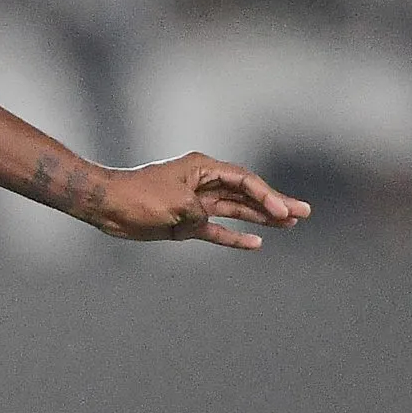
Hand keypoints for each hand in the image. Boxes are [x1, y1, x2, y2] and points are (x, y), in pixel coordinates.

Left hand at [88, 153, 308, 249]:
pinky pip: (217, 230)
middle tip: (303, 212)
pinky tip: (256, 243)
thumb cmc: (138, 196)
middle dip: (274, 203)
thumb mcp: (174, 201)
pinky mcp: (186, 223)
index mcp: (203, 169)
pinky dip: (234, 237)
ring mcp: (196, 204)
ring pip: (236, 211)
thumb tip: (205, 222)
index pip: (244, 180)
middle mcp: (203, 184)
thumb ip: (198, 212)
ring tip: (289, 225)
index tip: (282, 210)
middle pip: (246, 194)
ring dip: (261, 218)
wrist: (108, 206)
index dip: (266, 195)